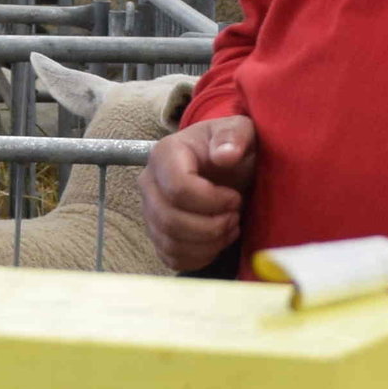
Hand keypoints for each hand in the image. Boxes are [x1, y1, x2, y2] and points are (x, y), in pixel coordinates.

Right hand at [138, 115, 257, 274]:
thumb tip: (225, 155)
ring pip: (170, 242)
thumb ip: (234, 137)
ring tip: (230, 228)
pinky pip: (172, 257)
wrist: (221, 164)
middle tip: (235, 217)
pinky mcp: (157, 234)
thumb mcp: (239, 131)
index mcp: (164, 154)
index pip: (178, 189)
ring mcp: (150, 211)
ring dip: (208, 243)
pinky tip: (218, 242)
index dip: (212, 201)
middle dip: (210, 227)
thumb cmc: (229, 147)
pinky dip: (199, 257)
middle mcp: (148, 183)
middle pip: (170, 220)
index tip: (235, 198)